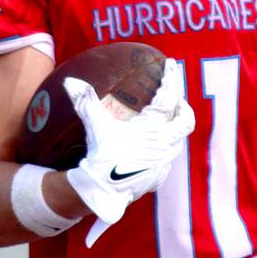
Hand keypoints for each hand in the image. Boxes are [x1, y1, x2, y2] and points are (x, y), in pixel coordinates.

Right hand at [65, 59, 194, 244]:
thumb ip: (85, 101)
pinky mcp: (159, 178)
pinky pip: (167, 158)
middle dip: (183, 107)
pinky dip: (163, 147)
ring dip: (173, 128)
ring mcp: (164, 163)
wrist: (101, 193)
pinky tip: (151, 146)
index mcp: (153, 129)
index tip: (171, 64)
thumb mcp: (94, 126)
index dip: (171, 78)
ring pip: (177, 141)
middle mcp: (164, 145)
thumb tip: (70, 81)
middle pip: (186, 122)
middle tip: (176, 98)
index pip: (169, 97)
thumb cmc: (100, 157)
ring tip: (163, 120)